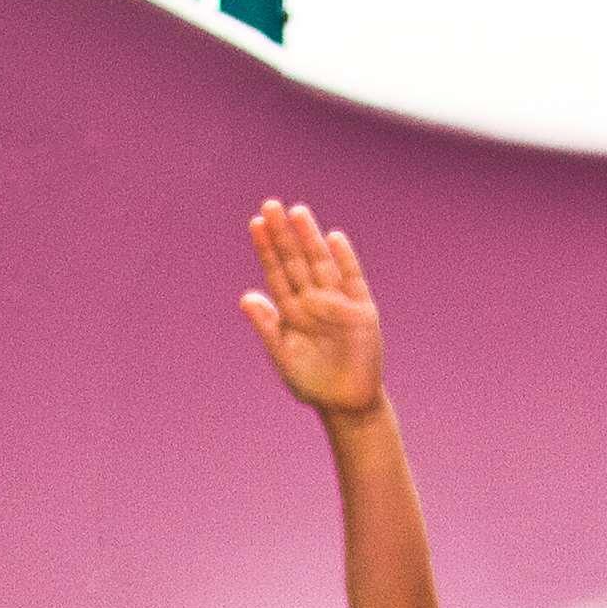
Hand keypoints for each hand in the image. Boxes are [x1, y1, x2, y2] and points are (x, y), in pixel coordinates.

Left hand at [237, 199, 383, 416]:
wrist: (345, 403)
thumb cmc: (311, 381)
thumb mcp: (283, 354)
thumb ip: (266, 326)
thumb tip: (245, 297)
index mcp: (291, 309)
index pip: (276, 271)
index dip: (266, 248)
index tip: (255, 223)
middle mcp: (313, 299)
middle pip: (296, 260)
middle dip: (283, 234)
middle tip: (270, 204)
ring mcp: (337, 302)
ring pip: (321, 263)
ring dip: (310, 238)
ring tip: (298, 212)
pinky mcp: (361, 310)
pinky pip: (352, 279)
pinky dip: (344, 259)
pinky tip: (334, 238)